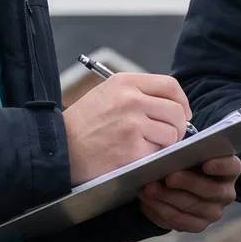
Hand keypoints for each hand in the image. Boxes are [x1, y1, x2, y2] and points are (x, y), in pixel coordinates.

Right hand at [65, 73, 192, 184]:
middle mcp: (131, 99)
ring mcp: (133, 124)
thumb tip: (170, 105)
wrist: (59, 149)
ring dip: (164, 145)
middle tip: (168, 137)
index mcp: (125, 83)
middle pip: (176, 111)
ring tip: (144, 147)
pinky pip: (158, 153)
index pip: (170, 86)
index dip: (181, 102)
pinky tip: (133, 157)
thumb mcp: (106, 95)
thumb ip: (136, 94)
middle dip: (177, 128)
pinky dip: (151, 158)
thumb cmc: (82, 126)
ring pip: (172, 134)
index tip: (181, 114)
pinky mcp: (133, 148)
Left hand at [138, 155, 240, 232]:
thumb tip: (170, 150)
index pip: (232, 167)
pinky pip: (180, 221)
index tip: (206, 164)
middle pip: (211, 191)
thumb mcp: (186, 150)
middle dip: (187, 183)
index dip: (221, 166)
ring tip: (148, 189)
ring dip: (168, 198)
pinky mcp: (198, 225)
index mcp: (229, 169)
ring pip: (193, 208)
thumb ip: (184, 150)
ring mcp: (213, 211)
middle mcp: (226, 193)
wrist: (176, 179)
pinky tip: (147, 201)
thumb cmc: (184, 160)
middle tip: (167, 177)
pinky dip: (161, 211)